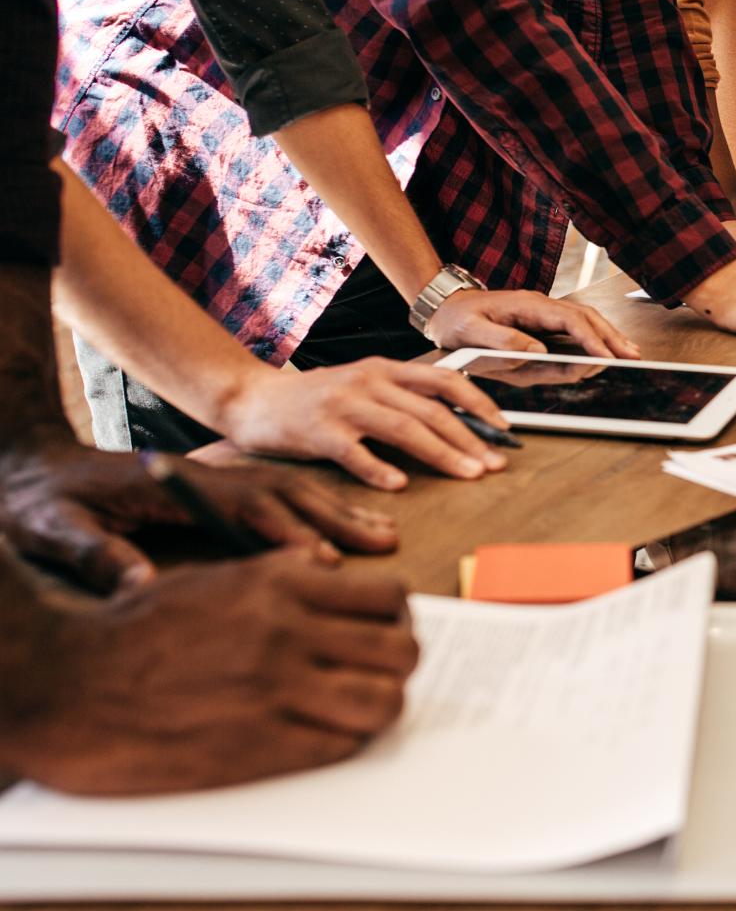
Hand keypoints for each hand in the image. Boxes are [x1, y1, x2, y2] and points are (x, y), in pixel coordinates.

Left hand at [0, 428, 396, 593]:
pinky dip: (325, 509)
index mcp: (174, 484)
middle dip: (337, 520)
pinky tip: (350, 525)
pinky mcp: (218, 489)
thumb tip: (138, 585)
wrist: (26, 466)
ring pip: (294, 492)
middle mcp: (208, 478)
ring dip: (342, 512)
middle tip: (382, 546)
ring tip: (385, 535)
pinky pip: (285, 497)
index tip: (322, 562)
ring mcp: (218, 480)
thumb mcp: (51, 526)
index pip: (244, 508)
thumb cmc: (36, 501)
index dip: (285, 535)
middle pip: (286, 494)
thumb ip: (93, 553)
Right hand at [1, 546, 417, 794]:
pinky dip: (342, 742)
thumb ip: (280, 580)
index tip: (383, 633)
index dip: (395, 619)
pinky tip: (318, 735)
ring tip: (357, 710)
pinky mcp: (261, 743)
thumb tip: (335, 583)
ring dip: (379, 707)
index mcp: (281, 584)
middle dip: (399, 664)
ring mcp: (278, 689)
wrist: (68, 682)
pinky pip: (340, 744)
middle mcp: (289, 630)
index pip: (389, 596)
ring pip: (385, 700)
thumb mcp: (214, 581)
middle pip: (401, 649)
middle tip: (377, 675)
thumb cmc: (136, 632)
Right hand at [216, 358, 513, 490]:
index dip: (480, 404)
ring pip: (402, 428)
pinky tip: (398, 484)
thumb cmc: (315, 401)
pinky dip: (378, 468)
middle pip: (431, 410)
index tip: (504, 430)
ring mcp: (342, 404)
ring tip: (467, 475)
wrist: (251, 399)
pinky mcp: (316, 430)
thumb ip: (403, 400)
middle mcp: (368, 381)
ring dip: (441, 453)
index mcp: (385, 369)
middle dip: (470, 439)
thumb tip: (459, 425)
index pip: (445, 381)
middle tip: (494, 465)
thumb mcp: (364, 388)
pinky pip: (353, 451)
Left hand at [424, 289, 643, 358]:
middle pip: (585, 316)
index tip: (605, 356)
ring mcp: (543, 310)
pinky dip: (596, 335)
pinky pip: (576, 325)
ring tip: (630, 352)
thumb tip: (538, 351)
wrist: (445, 305)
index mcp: (525, 305)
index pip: (567, 320)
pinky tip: (607, 346)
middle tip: (631, 356)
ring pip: (585, 318)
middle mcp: (539, 304)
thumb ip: (502, 341)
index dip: (589, 338)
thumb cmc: (456, 320)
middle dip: (610, 336)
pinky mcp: (542, 320)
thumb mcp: (470, 332)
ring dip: (609, 335)